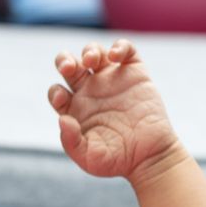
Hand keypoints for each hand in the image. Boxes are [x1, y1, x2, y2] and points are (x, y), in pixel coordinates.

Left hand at [48, 39, 182, 182]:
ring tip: (91, 60)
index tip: (63, 98)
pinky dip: (120, 47)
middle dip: (64, 60)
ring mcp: (112, 80)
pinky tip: (115, 56)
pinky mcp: (135, 74)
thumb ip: (71, 141)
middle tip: (68, 67)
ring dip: (89, 51)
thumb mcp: (89, 158)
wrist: (150, 156)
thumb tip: (62, 119)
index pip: (57, 92)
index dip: (55, 92)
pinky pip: (126, 50)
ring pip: (94, 52)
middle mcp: (91, 91)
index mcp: (75, 109)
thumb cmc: (118, 160)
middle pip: (69, 65)